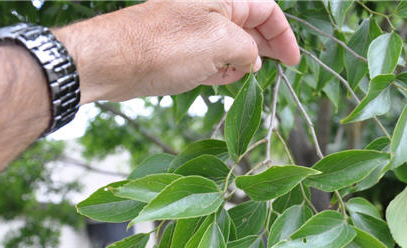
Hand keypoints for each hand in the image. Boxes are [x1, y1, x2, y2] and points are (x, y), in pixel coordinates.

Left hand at [55, 0, 299, 103]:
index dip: (283, 34)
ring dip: (242, 62)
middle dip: (266, 47)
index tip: (293, 61)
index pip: (266, 9)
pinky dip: (221, 69)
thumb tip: (253, 60)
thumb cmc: (165, 47)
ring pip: (230, 43)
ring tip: (243, 78)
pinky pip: (211, 57)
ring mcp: (192, 29)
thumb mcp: (220, 44)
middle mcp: (207, 8)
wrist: (113, 61)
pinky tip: (223, 81)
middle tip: (280, 69)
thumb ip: (248, 49)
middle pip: (250, 24)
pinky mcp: (179, 49)